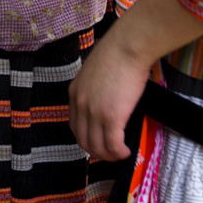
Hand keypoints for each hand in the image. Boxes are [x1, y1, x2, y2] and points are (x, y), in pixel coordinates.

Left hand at [69, 25, 149, 160]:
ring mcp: (94, 112)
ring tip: (120, 155)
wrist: (127, 46)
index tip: (99, 142)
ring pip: (97, 146)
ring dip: (109, 155)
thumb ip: (93, 88)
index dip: (87, 138)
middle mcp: (80, 104)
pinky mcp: (111, 116)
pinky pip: (113, 145)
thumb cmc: (117, 52)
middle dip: (97, 151)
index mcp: (75, 92)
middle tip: (110, 153)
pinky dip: (119, 152)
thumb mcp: (94, 71)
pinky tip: (126, 151)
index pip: (75, 126)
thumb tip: (105, 100)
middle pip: (83, 140)